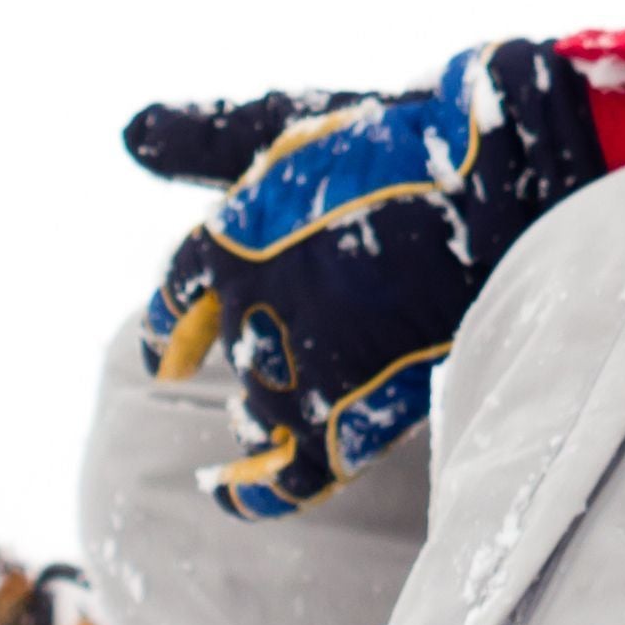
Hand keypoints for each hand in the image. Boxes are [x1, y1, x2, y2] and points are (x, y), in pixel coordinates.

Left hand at [133, 41, 602, 517]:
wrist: (497, 189)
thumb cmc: (397, 145)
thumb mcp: (289, 128)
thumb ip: (207, 138)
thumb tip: (127, 131)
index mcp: (230, 236)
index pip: (179, 293)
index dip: (175, 328)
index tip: (170, 358)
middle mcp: (252, 305)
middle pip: (235, 350)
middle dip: (248, 358)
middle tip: (258, 378)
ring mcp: (300, 361)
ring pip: (261, 407)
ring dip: (263, 415)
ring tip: (269, 426)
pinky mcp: (351, 407)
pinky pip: (291, 474)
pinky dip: (258, 493)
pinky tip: (234, 496)